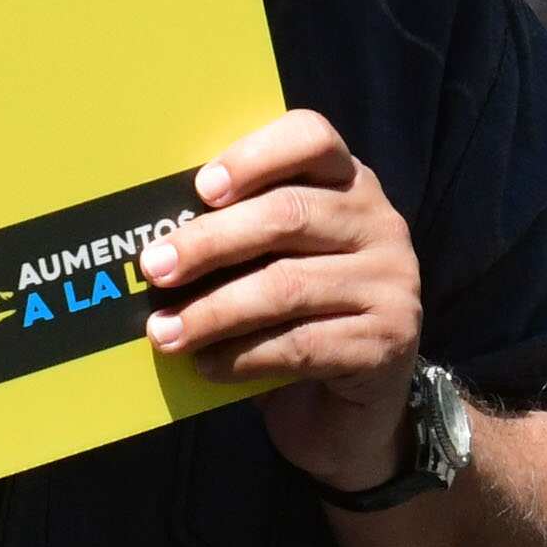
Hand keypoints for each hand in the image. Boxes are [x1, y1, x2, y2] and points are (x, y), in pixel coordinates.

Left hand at [138, 110, 424, 496]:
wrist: (347, 408)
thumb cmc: (292, 317)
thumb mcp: (267, 263)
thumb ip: (236, 234)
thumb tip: (155, 233)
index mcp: (347, 182)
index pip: (312, 138)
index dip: (254, 156)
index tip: (201, 188)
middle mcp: (380, 222)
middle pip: (287, 215)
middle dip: (209, 242)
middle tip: (154, 268)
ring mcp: (392, 281)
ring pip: (288, 286)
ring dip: (213, 311)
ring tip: (163, 332)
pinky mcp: (389, 340)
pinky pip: (302, 344)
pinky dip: (243, 356)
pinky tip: (206, 365)